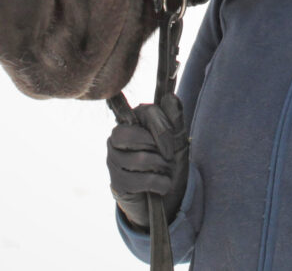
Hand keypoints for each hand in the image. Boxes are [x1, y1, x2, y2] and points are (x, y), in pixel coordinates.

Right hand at [107, 93, 189, 230]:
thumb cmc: (169, 160)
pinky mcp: (116, 182)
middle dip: (158, 149)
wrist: (166, 195)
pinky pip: (140, 180)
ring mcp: (113, 159)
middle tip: (166, 158)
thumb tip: (170, 96)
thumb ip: (174, 118)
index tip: (172, 145)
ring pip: (140, 159)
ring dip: (161, 168)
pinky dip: (159, 184)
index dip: (163, 129)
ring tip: (164, 171)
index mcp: (133, 120)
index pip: (147, 113)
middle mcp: (117, 136)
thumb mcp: (177, 138)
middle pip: (134, 135)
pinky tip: (161, 185)